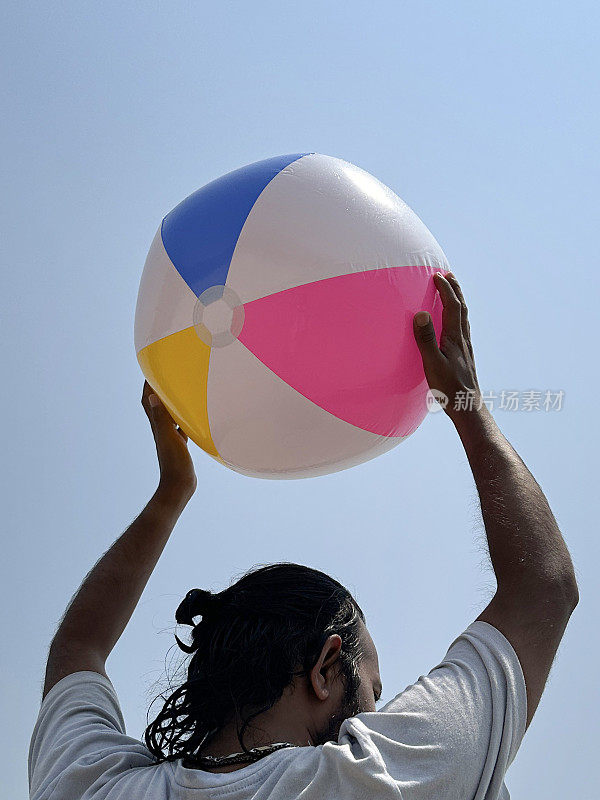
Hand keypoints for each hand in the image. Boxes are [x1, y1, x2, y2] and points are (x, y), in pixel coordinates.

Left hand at [141, 381, 196, 500]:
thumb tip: (150, 396)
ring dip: (172, 404)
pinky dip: (185, 420)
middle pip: (157, 406)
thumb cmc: (174, 463)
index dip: (147, 385)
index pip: (147, 401)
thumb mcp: (168, 437)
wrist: (179, 486)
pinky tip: (193, 418)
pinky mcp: (179, 446)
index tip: (151, 370)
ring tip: (181, 393)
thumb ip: (161, 418)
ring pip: (170, 416)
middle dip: (159, 391)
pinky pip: (181, 428)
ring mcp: (170, 439)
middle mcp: (161, 430)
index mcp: (157, 426)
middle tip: (166, 377)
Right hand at [413, 272, 481, 420]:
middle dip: (455, 289)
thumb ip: (426, 339)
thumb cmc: (449, 388)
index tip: (437, 276)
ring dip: (458, 301)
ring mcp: (466, 348)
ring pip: (464, 318)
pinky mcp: (465, 356)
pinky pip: (462, 328)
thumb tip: (422, 313)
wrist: (468, 406)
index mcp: (455, 338)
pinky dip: (457, 316)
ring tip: (451, 292)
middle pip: (462, 308)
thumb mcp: (433, 363)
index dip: (446, 289)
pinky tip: (453, 324)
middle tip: (448, 275)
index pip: (452, 306)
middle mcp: (463, 339)